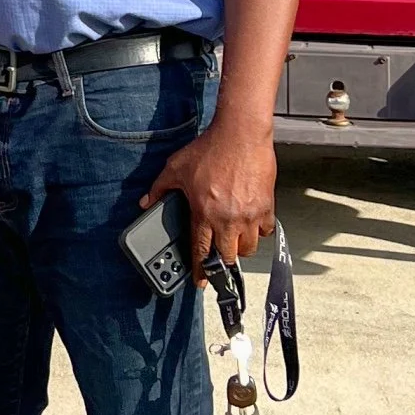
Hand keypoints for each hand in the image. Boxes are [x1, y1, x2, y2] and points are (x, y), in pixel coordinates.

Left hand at [140, 112, 274, 269]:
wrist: (241, 133)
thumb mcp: (176, 167)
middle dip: (222, 262)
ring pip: (249, 248)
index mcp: (204, 213)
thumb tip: (146, 202)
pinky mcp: (267, 206)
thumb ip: (160, 188)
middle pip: (228, 257)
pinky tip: (251, 223)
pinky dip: (259, 231)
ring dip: (241, 248)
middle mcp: (228, 219)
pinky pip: (266, 230)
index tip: (201, 282)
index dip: (200, 271)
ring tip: (234, 240)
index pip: (201, 252)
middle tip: (219, 260)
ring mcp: (250, 214)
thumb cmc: (211, 149)